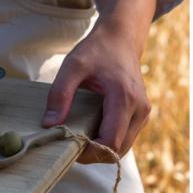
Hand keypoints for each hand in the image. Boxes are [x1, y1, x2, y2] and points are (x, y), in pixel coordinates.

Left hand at [42, 22, 150, 162]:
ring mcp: (143, 113)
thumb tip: (49, 125)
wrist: (120, 39)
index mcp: (124, 98)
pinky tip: (87, 131)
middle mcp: (140, 109)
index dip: (89, 152)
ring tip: (76, 139)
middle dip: (93, 153)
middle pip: (118, 149)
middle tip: (67, 146)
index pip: (110, 141)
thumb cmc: (96, 50)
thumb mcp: (72, 66)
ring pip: (122, 147)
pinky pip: (124, 137)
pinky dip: (107, 140)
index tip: (66, 148)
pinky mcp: (140, 114)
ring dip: (100, 149)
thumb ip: (60, 94)